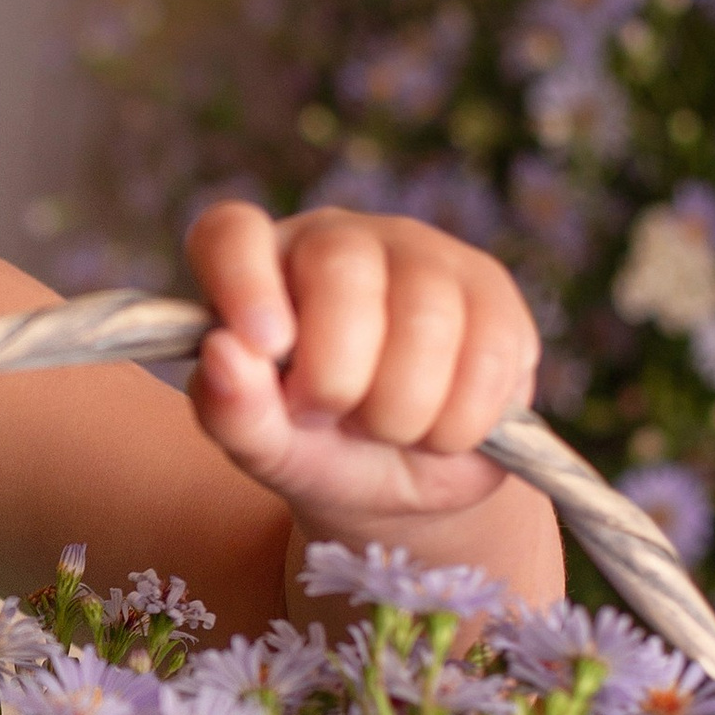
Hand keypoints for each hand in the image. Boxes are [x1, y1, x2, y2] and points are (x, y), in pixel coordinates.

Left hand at [184, 203, 541, 542]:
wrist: (400, 482)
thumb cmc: (314, 448)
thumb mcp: (265, 447)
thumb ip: (231, 409)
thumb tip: (224, 353)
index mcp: (257, 263)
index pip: (231, 232)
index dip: (243, 282)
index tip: (265, 347)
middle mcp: (338, 239)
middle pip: (342, 271)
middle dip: (335, 377)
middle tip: (328, 416)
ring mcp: (421, 253)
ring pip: (426, 318)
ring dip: (402, 411)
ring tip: (386, 428)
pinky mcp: (490, 288)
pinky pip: (489, 352)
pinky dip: (461, 420)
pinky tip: (441, 429)